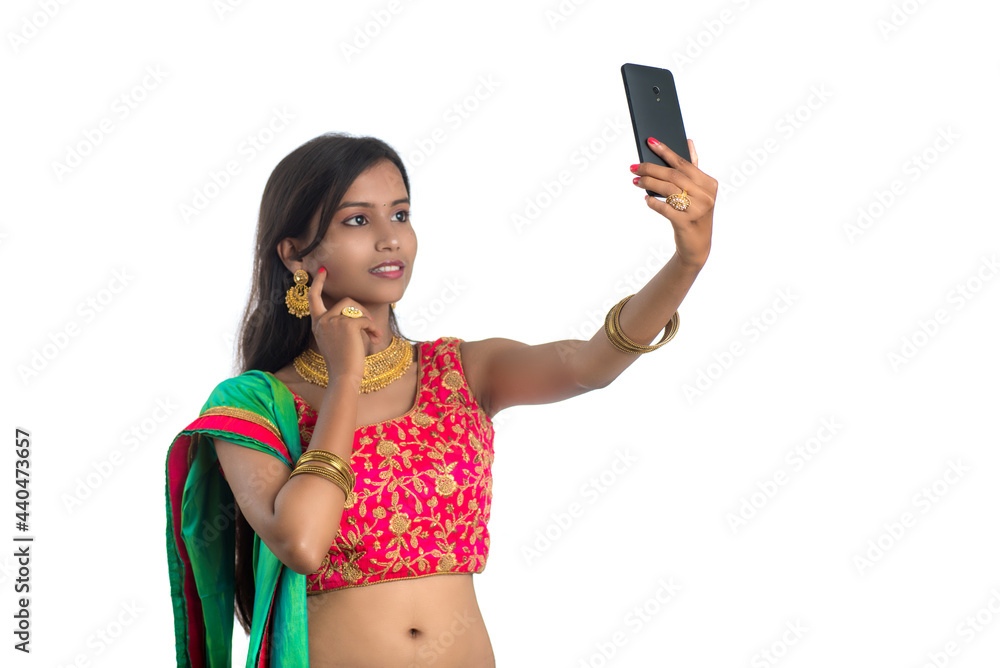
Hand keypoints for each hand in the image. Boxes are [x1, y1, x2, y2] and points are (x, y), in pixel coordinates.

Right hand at [307, 267, 382, 386]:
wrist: (344, 376)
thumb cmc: (343, 362)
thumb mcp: (335, 341)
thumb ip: (339, 325)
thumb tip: (357, 315)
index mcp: (317, 324)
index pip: (313, 298)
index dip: (317, 283)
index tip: (322, 271)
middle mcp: (322, 320)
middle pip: (346, 301)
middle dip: (361, 310)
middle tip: (370, 324)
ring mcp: (333, 321)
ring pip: (356, 308)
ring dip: (368, 320)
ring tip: (374, 335)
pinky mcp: (346, 324)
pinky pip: (364, 320)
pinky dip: (372, 329)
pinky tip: (375, 339)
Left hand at [631, 138, 716, 268]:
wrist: (697, 245)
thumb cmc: (694, 213)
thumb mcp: (698, 191)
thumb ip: (692, 168)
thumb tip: (688, 142)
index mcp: (709, 183)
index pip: (683, 163)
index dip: (666, 151)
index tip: (649, 141)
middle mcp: (706, 195)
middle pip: (673, 175)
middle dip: (651, 169)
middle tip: (634, 167)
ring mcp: (697, 210)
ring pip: (668, 190)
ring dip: (648, 183)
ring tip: (636, 181)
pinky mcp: (686, 223)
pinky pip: (665, 208)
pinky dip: (653, 203)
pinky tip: (647, 200)